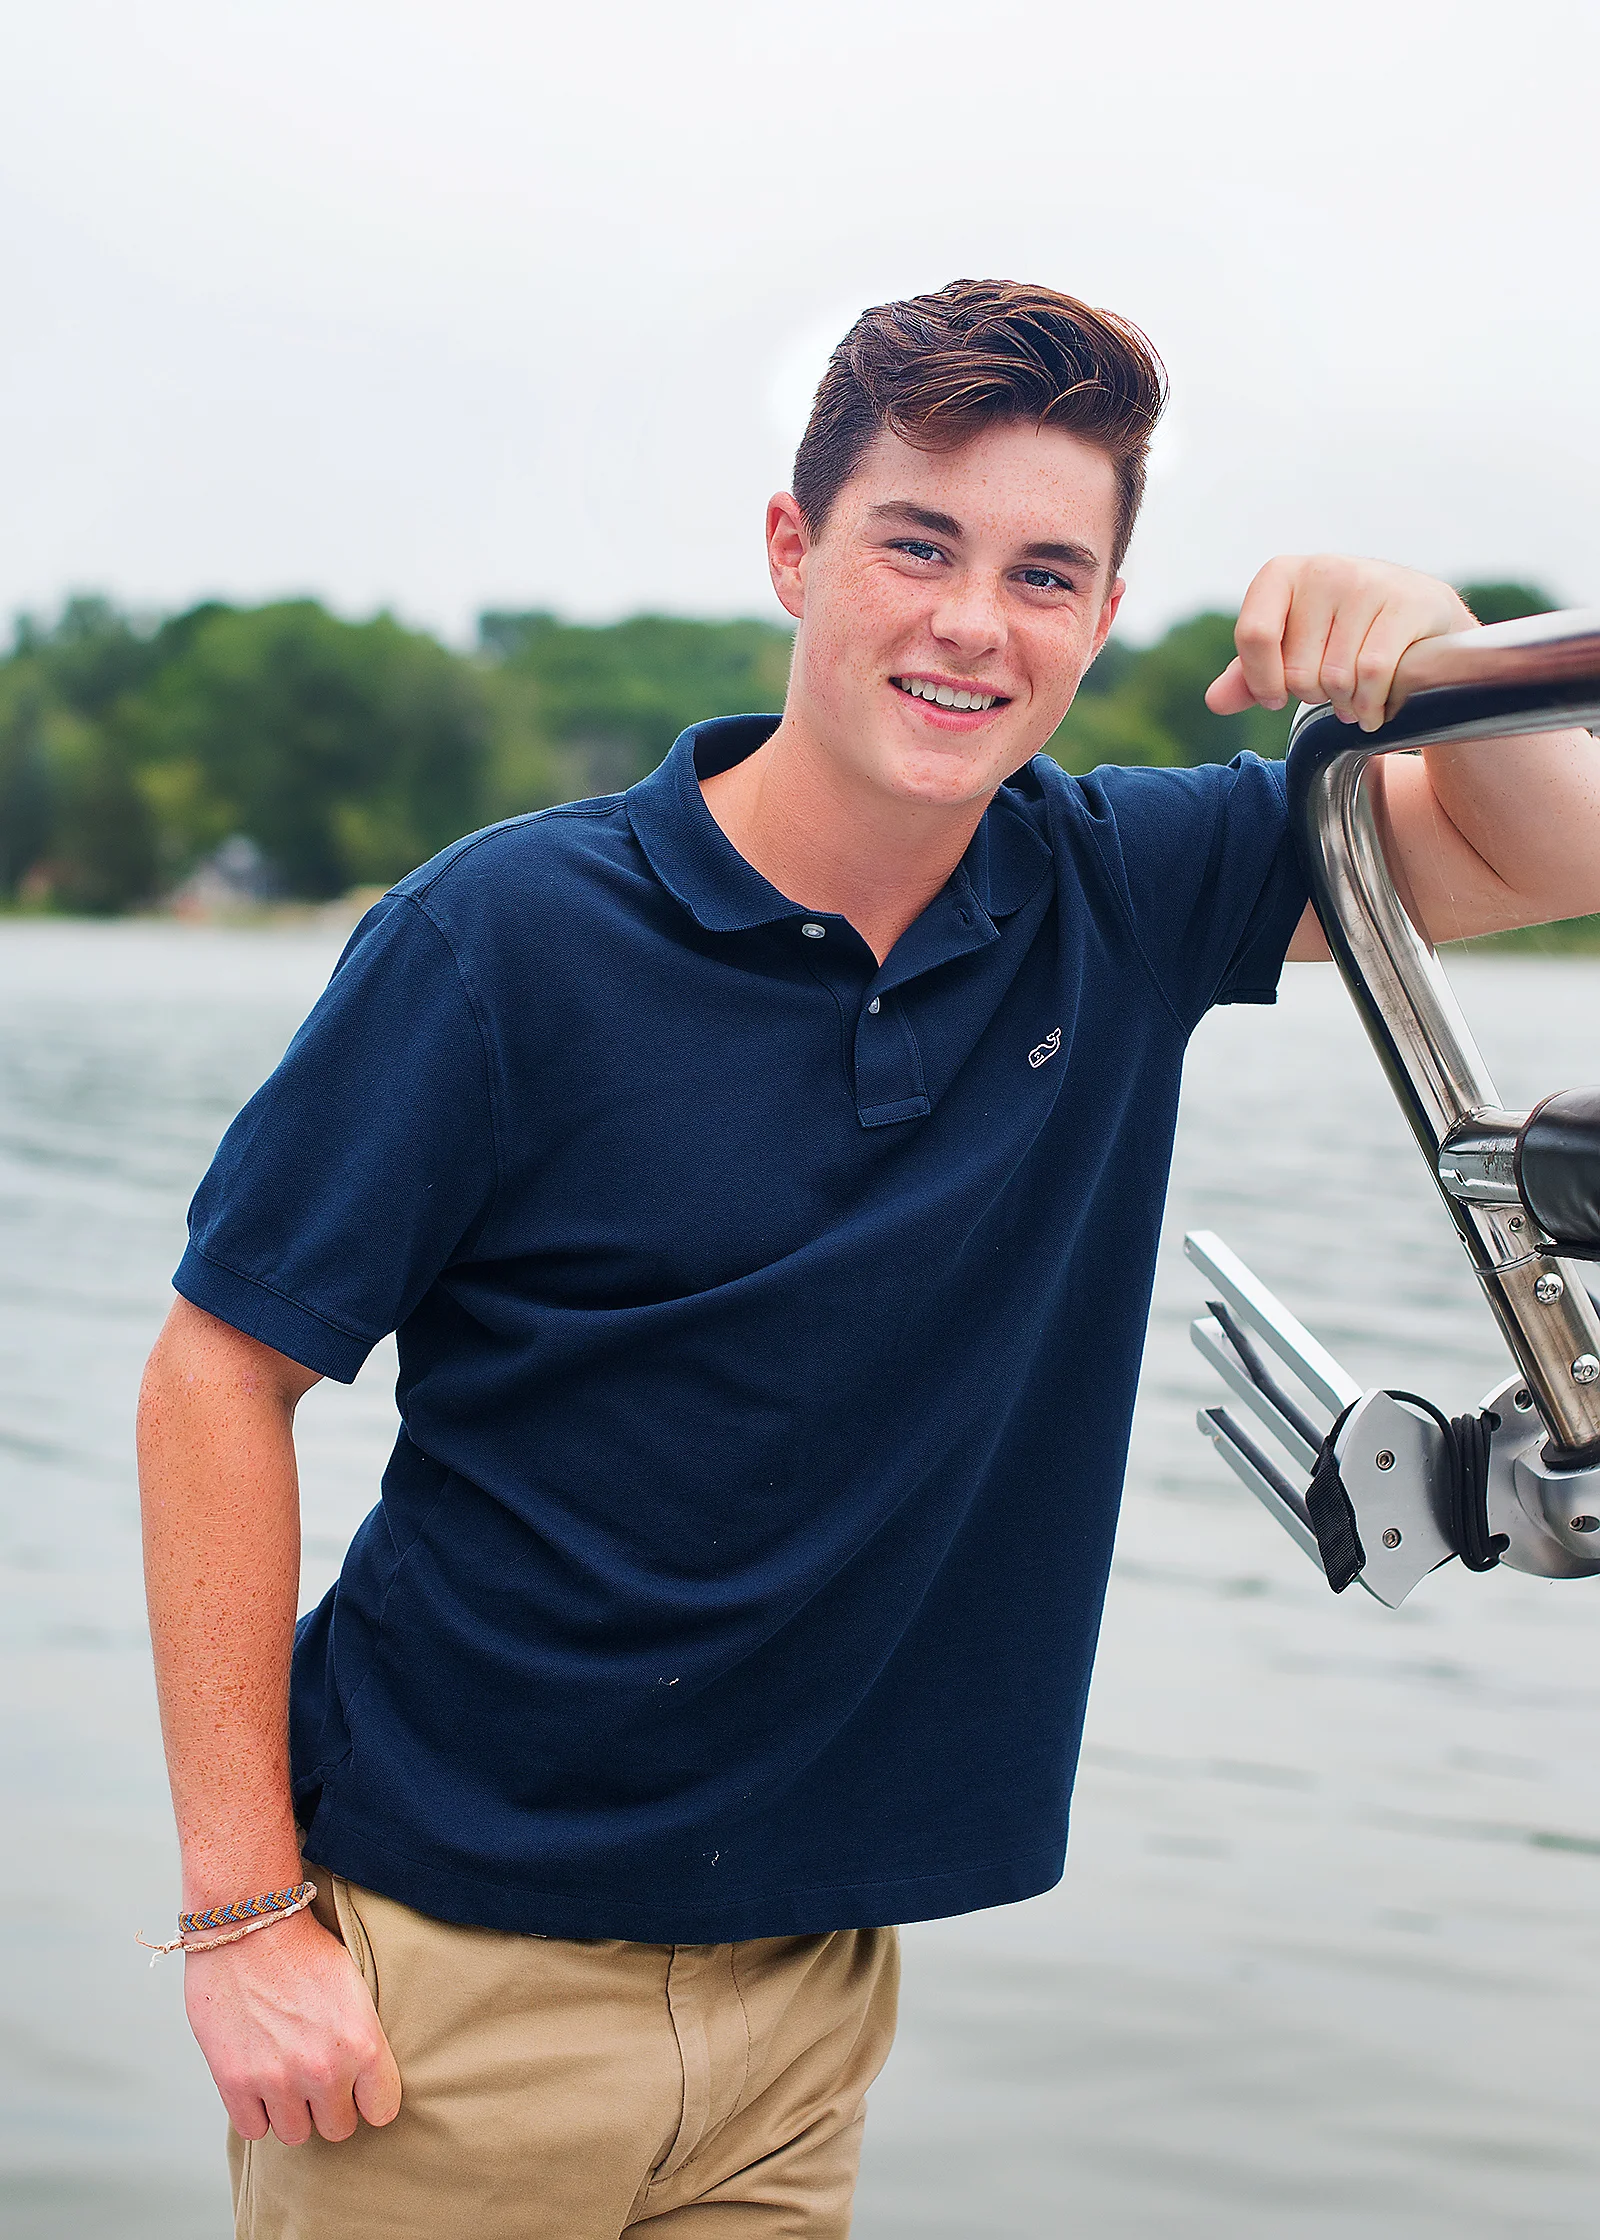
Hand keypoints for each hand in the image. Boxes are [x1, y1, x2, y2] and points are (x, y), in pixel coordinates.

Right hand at [184, 1906, 401, 2144]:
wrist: (248, 1925)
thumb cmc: (303, 1949)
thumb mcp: (355, 1989)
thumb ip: (362, 2040)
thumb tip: (364, 2080)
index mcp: (363, 2043)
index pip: (382, 2111)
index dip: (368, 2098)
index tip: (358, 2087)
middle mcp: (324, 2069)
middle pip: (338, 2129)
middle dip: (329, 2106)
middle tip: (316, 2075)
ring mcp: (277, 2080)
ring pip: (295, 2134)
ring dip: (291, 2110)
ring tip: (285, 2075)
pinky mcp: (235, 2083)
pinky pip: (253, 2130)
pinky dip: (255, 2111)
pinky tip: (257, 2081)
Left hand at [1205, 556, 1475, 732]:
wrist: (1420, 618)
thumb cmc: (1341, 635)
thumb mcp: (1290, 649)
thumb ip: (1248, 675)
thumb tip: (1215, 701)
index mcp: (1281, 575)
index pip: (1254, 635)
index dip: (1262, 681)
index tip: (1275, 698)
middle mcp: (1323, 569)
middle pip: (1297, 669)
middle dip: (1313, 695)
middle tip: (1330, 690)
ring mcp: (1367, 582)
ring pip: (1337, 677)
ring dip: (1346, 704)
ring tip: (1354, 699)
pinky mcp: (1407, 602)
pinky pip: (1373, 674)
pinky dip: (1371, 705)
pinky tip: (1374, 708)